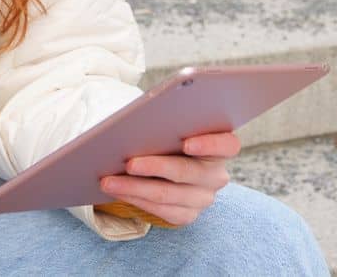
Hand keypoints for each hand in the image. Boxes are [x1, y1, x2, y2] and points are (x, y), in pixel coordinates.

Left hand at [99, 131, 239, 226]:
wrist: (165, 164)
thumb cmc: (167, 136)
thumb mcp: (171, 127)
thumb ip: (167, 124)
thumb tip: (138, 123)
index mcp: (220, 146)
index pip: (228, 144)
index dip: (209, 144)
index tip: (186, 143)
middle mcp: (216, 175)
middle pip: (188, 172)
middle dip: (155, 167)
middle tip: (128, 162)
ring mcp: (203, 198)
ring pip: (168, 194)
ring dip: (134, 187)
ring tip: (108, 180)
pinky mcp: (188, 214)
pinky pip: (160, 210)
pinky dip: (135, 199)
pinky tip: (117, 191)